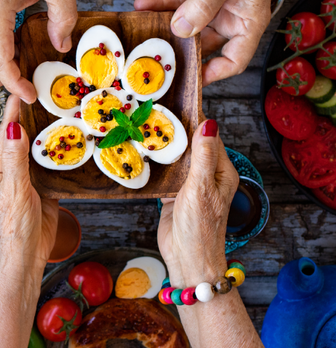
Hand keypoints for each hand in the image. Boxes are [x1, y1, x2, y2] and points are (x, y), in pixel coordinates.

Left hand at [0, 95, 58, 266]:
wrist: (25, 257)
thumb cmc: (12, 227)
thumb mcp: (13, 188)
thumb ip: (14, 158)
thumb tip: (12, 128)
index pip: (6, 132)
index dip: (14, 111)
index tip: (21, 89)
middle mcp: (12, 169)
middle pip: (24, 137)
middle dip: (34, 116)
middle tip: (48, 94)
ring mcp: (30, 178)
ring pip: (41, 150)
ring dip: (52, 134)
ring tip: (65, 113)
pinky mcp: (46, 189)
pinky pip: (55, 167)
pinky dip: (64, 155)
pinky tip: (76, 145)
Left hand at [134, 0, 282, 85]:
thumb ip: (202, 6)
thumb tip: (181, 30)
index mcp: (247, 21)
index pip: (234, 60)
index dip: (213, 73)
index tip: (191, 80)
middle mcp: (230, 17)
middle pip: (202, 44)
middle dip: (177, 46)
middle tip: (152, 53)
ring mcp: (213, 5)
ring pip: (183, 22)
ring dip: (162, 21)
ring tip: (141, 21)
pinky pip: (176, 3)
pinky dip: (160, 3)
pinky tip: (143, 3)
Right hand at [158, 119, 237, 285]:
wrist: (187, 258)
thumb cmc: (201, 226)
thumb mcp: (202, 187)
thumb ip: (204, 155)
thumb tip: (209, 123)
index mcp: (221, 171)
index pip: (209, 137)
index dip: (195, 120)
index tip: (177, 103)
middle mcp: (207, 176)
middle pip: (190, 146)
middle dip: (174, 132)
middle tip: (152, 114)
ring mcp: (188, 185)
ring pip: (175, 159)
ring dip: (162, 148)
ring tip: (142, 130)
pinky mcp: (171, 194)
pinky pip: (163, 174)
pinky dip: (152, 165)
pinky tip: (139, 155)